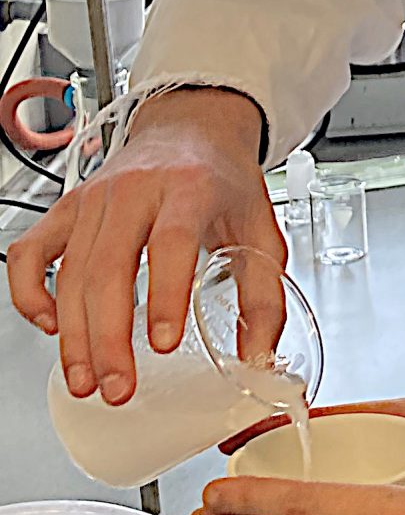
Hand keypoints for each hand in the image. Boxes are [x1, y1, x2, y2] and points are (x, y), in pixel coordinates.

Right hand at [7, 86, 277, 404]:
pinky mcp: (66, 208)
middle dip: (108, 337)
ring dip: (73, 334)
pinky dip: (29, 293)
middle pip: (109, 266)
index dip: (165, 294)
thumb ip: (264, 295)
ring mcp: (94, 199)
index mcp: (189, 188)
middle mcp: (135, 190)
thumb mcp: (260, 229)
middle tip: (117, 386)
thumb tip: (258, 355)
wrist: (191, 128)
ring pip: (69, 270)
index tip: (162, 342)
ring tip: (86, 380)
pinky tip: (50, 326)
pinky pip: (30, 253)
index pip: (171, 241)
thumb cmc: (222, 180)